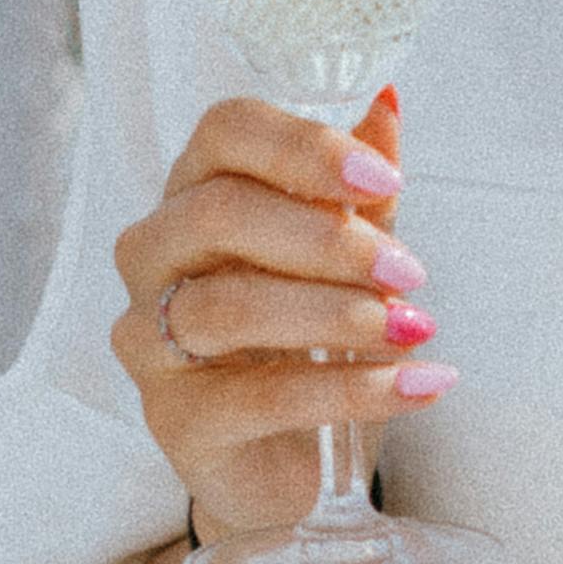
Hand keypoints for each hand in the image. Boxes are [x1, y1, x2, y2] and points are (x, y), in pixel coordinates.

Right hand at [104, 87, 448, 562]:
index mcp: (195, 193)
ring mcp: (150, 339)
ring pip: (230, 307)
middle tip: (409, 273)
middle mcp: (155, 256)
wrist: (295, 465)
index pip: (225, 132)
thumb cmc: (311, 343)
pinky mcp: (174, 420)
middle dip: (327, 240)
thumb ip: (359, 189)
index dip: (304, 147)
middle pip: (219, 213)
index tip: (383, 181)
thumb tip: (386, 99)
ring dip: (336, 314)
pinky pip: (256, 397)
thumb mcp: (349, 258)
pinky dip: (348, 389)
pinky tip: (411, 385)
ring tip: (412, 329)